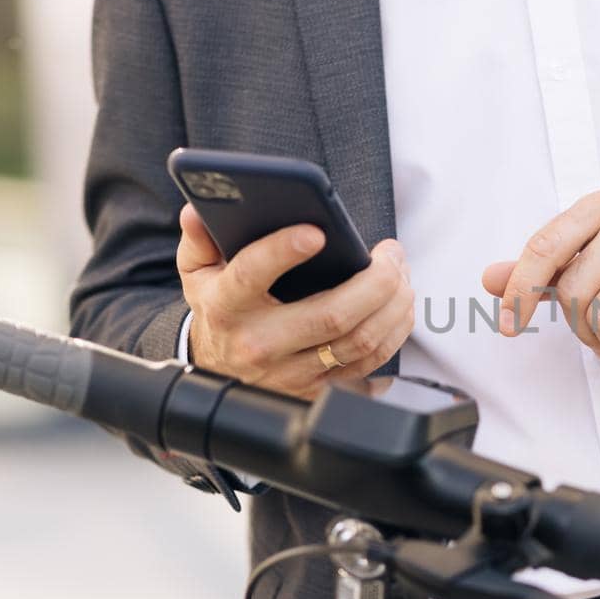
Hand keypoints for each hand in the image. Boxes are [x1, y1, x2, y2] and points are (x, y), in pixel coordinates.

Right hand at [177, 204, 414, 397]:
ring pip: (358, 342)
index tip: (317, 232)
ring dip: (393, 306)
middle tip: (392, 254)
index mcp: (227, 306)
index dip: (282, 251)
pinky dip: (392, 333)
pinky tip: (399, 307)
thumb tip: (197, 209)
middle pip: (331, 316)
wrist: (217, 369)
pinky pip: (367, 364)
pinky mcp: (316, 389)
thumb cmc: (219, 309)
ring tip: (401, 275)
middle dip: (375, 282)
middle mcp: (260, 343)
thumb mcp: (198, 272)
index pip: (251, 276)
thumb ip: (200, 238)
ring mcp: (291, 372)